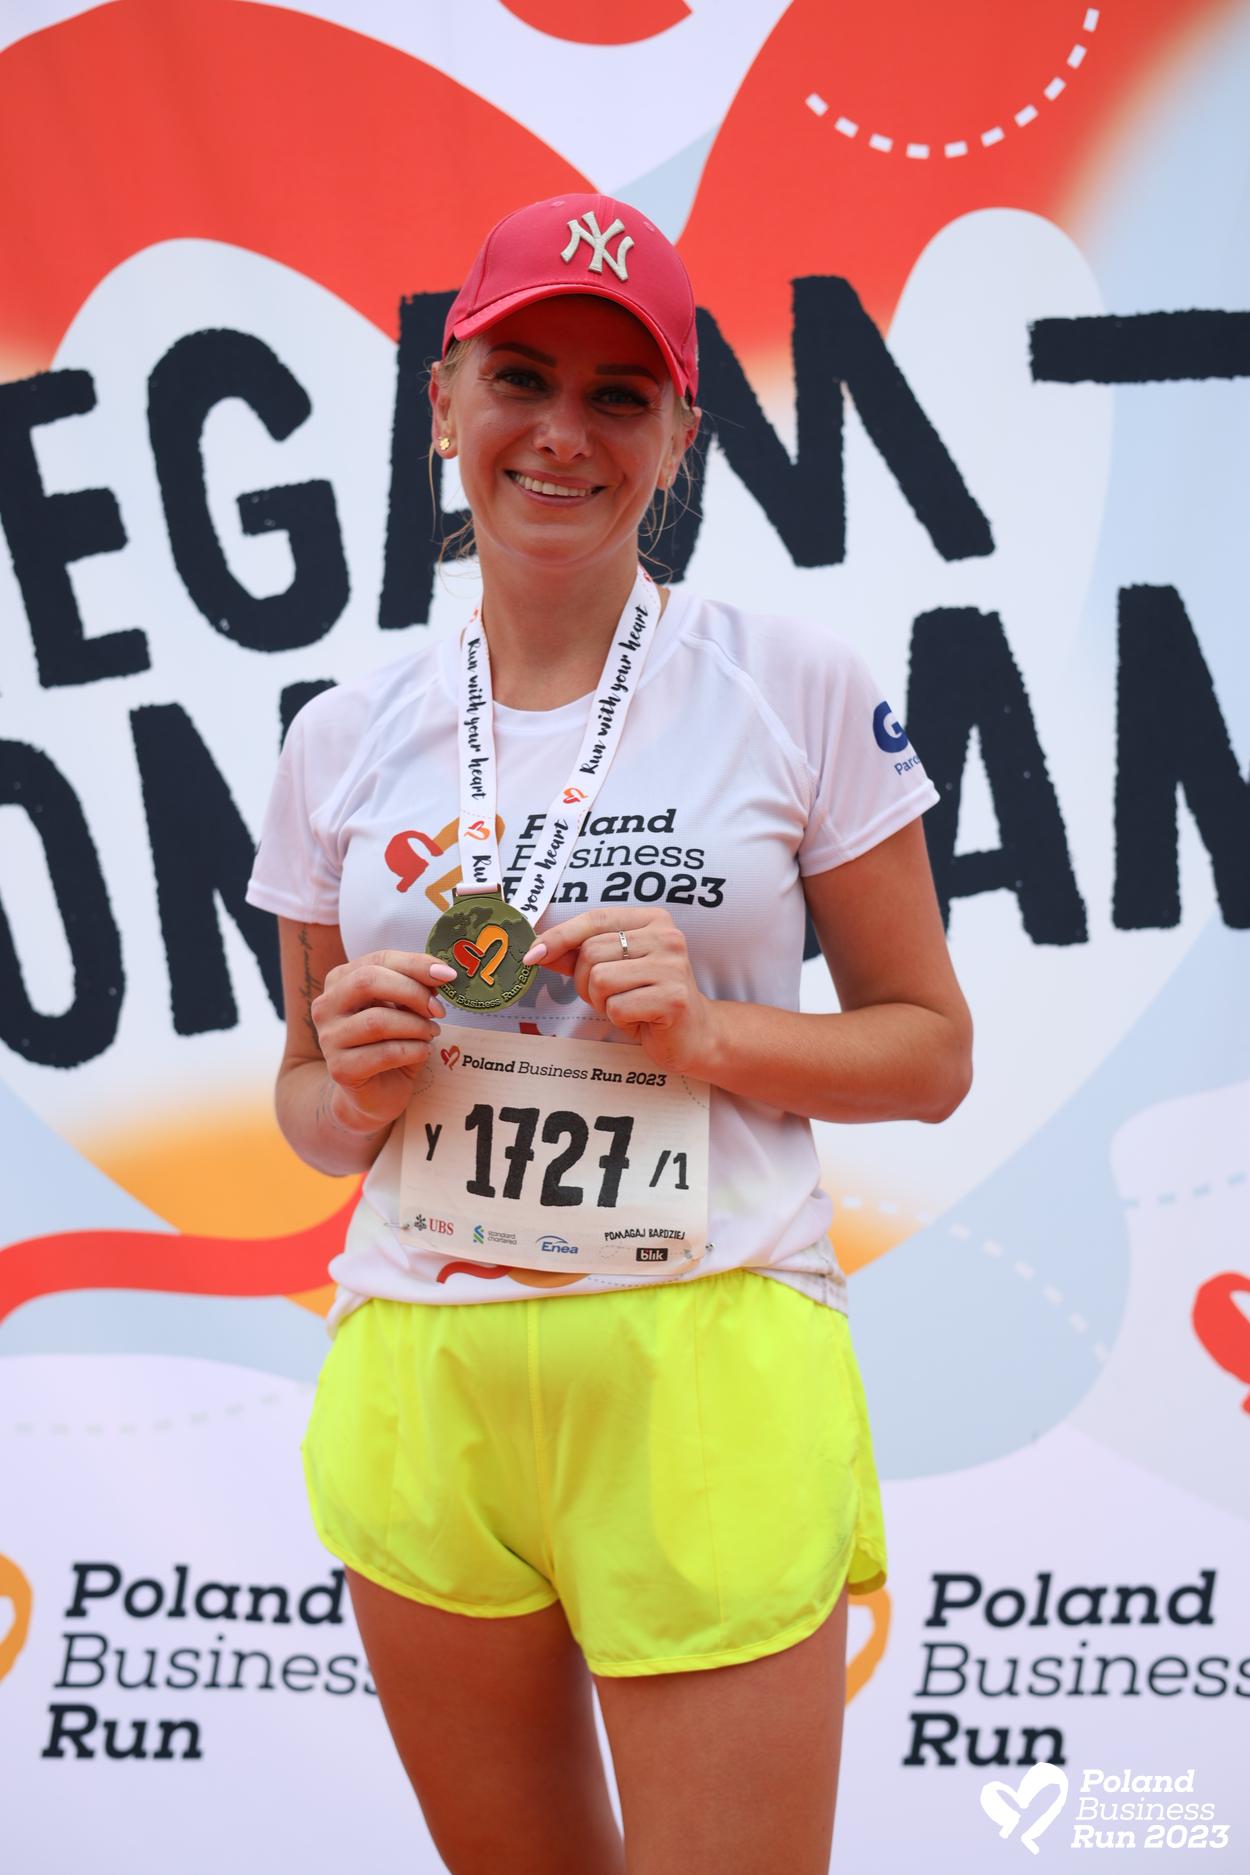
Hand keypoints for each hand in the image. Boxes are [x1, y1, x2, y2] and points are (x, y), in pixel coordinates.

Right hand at [311, 949, 456, 1133]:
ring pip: (377, 1021)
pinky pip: (385, 1053)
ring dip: (416, 1026)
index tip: (448, 975)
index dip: (415, 964)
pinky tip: (423, 1051)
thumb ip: (414, 987)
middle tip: (439, 1009)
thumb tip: (441, 972)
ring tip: (432, 1033)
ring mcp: (329, 1038)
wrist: (375, 1093)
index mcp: (340, 981)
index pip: (378, 959)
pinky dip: (414, 1050)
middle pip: (368, 982)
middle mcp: (326, 1006)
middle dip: (412, 992)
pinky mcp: (340, 1069)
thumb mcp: (404, 1009)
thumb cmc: (391, 1043)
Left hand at [524, 907, 719, 1074]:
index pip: (594, 919)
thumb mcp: (614, 969)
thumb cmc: (649, 998)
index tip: (532, 954)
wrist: (695, 1035)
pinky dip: (619, 1018)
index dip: (559, 936)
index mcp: (653, 920)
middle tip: (605, 996)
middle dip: (584, 981)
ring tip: (624, 1005)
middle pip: (592, 952)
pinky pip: (617, 1007)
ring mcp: (673, 967)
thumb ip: (579, 954)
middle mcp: (667, 937)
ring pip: (600, 980)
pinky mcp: (673, 999)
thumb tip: (538, 949)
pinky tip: (639, 1018)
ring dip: (601, 1001)